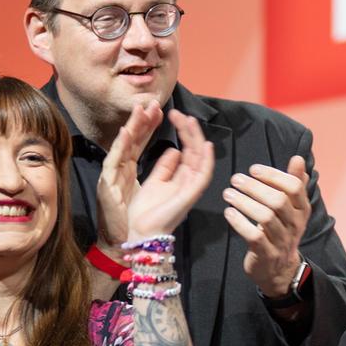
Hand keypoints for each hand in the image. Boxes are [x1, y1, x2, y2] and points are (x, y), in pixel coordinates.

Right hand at [95, 100, 164, 249]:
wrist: (129, 242)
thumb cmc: (142, 218)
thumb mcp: (159, 189)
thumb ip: (166, 169)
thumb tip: (177, 150)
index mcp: (131, 168)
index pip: (142, 141)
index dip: (151, 125)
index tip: (162, 110)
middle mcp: (121, 169)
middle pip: (133, 139)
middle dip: (143, 120)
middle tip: (151, 103)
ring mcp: (112, 175)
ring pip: (123, 145)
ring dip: (133, 127)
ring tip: (141, 110)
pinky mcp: (107, 186)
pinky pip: (113, 162)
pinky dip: (119, 146)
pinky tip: (126, 132)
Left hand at [127, 110, 215, 239]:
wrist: (138, 232)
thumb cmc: (144, 211)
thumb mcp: (154, 182)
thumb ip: (165, 167)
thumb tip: (174, 149)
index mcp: (178, 178)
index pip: (185, 151)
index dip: (181, 133)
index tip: (172, 116)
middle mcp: (187, 181)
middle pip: (193, 151)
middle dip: (187, 131)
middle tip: (179, 113)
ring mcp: (190, 188)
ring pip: (200, 158)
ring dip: (196, 139)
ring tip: (190, 120)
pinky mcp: (190, 195)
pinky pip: (203, 176)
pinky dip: (207, 161)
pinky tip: (206, 145)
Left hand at [224, 156, 313, 297]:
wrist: (279, 270)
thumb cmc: (281, 231)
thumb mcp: (291, 209)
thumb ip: (294, 184)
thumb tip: (298, 159)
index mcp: (302, 210)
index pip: (294, 187)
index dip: (274, 175)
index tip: (254, 169)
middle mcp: (295, 225)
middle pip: (278, 201)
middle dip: (255, 187)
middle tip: (235, 179)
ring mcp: (282, 241)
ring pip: (265, 218)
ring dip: (244, 203)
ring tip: (227, 193)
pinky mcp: (267, 254)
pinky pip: (254, 236)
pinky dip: (239, 222)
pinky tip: (228, 212)